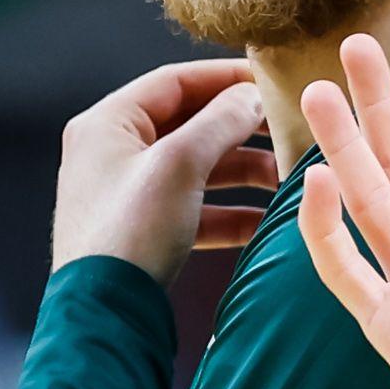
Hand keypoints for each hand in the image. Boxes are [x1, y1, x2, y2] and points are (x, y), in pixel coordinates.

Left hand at [51, 58, 274, 283]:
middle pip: (190, 125)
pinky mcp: (144, 229)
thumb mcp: (180, 164)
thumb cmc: (130, 229)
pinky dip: (232, 210)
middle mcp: (113, 152)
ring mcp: (129, 192)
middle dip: (243, 131)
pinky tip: (266, 220)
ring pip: (198, 168)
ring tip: (285, 180)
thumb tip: (252, 97)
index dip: (225, 78)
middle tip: (287, 132)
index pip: (174, 81)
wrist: (102, 310)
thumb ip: (221, 122)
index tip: (272, 84)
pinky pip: (196, 208)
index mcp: (108, 123)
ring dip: (244, 172)